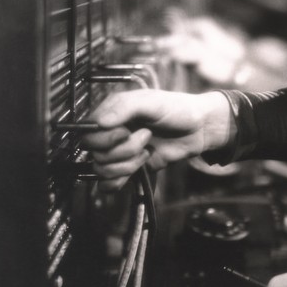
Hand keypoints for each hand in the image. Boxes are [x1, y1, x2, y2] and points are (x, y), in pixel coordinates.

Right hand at [81, 89, 232, 190]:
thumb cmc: (176, 109)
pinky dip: (119, 181)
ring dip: (128, 163)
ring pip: (103, 169)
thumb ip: (124, 108)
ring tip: (148, 150)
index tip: (124, 132)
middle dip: (122, 150)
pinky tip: (139, 168)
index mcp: (111, 114)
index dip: (103, 138)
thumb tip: (99, 123)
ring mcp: (119, 152)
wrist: (199, 129)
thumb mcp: (151, 101)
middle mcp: (111, 134)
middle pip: (95, 153)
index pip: (87, 133)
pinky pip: (108, 184)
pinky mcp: (129, 168)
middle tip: (146, 137)